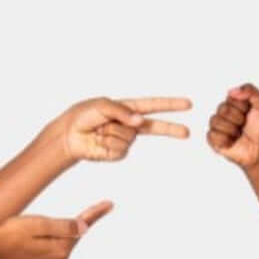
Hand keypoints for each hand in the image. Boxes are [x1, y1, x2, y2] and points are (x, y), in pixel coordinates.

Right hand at [0, 201, 112, 258]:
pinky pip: (60, 243)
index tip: (110, 204)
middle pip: (77, 232)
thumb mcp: (39, 225)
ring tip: (79, 215)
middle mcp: (60, 258)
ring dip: (71, 226)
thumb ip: (63, 226)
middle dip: (86, 219)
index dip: (96, 213)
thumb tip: (83, 227)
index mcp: (61, 248)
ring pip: (68, 238)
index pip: (82, 226)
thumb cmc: (11, 235)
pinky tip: (62, 229)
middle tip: (103, 205)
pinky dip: (63, 233)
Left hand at [60, 96, 191, 162]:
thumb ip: (122, 112)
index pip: (154, 106)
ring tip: (99, 130)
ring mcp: (125, 139)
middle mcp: (129, 124)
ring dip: (112, 133)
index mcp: (128, 108)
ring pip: (128, 137)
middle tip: (188, 132)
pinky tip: (99, 141)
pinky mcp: (118, 153)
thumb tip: (139, 122)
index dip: (171, 105)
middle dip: (171, 129)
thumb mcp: (103, 106)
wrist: (70, 135)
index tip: (189, 104)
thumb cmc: (84, 116)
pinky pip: (120, 149)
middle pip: (155, 127)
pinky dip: (108, 144)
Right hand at [206, 83, 258, 170]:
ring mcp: (218, 126)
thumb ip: (250, 90)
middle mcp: (224, 113)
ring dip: (231, 129)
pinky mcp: (214, 140)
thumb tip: (230, 91)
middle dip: (237, 118)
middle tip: (244, 126)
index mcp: (235, 103)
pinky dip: (224, 139)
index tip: (250, 114)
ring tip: (239, 135)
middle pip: (222, 108)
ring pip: (215, 120)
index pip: (230, 98)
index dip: (242, 107)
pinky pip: (211, 134)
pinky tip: (232, 142)